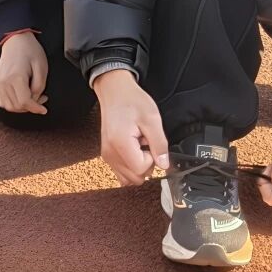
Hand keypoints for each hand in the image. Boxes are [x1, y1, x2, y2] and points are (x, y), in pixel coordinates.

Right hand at [0, 32, 47, 114]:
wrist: (16, 39)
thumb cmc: (30, 51)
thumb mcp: (41, 67)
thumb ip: (39, 86)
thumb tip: (35, 100)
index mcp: (16, 77)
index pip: (25, 102)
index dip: (36, 108)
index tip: (44, 110)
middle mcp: (4, 82)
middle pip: (17, 106)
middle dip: (30, 107)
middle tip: (42, 98)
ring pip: (9, 106)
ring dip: (22, 107)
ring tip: (33, 97)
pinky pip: (3, 102)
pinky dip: (13, 104)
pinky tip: (22, 96)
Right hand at [93, 70, 168, 186]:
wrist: (115, 92)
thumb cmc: (132, 101)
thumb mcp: (152, 118)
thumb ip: (159, 144)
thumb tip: (164, 165)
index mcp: (120, 143)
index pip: (141, 169)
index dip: (152, 159)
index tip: (150, 142)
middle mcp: (110, 153)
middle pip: (134, 178)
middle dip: (146, 164)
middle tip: (145, 143)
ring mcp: (107, 156)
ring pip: (128, 178)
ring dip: (138, 166)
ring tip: (139, 145)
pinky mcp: (107, 155)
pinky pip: (121, 172)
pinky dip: (131, 166)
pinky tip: (134, 150)